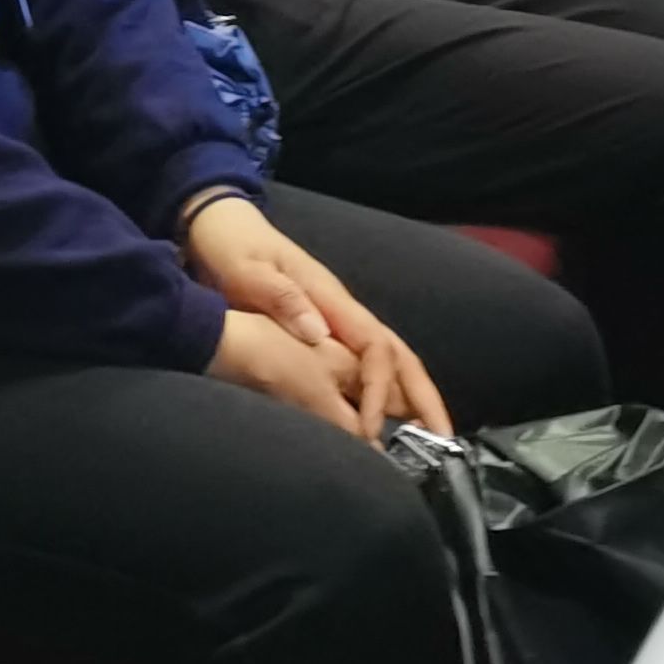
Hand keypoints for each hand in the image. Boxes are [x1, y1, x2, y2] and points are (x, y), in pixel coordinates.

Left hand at [186, 194, 452, 438]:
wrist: (218, 223)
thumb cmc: (231, 245)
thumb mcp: (247, 269)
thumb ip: (281, 298)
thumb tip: (319, 334)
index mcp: (329, 297)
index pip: (377, 348)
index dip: (380, 390)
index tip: (371, 429)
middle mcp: (342, 309)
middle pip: (398, 354)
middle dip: (424, 396)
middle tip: (445, 440)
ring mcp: (335, 318)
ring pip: (388, 360)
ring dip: (412, 396)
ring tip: (430, 438)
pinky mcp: (323, 328)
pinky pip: (366, 364)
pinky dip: (386, 391)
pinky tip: (390, 416)